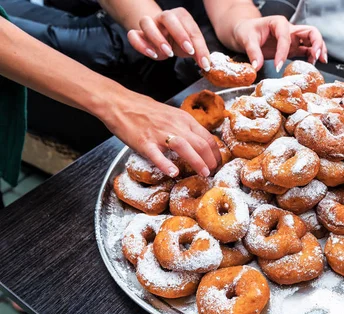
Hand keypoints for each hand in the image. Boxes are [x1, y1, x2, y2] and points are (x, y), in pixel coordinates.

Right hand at [101, 91, 220, 177]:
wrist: (120, 103)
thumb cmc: (146, 111)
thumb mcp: (172, 115)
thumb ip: (186, 128)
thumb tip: (200, 143)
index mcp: (184, 119)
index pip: (207, 137)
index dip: (216, 153)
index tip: (218, 163)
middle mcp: (175, 125)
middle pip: (201, 143)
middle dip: (211, 160)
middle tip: (214, 172)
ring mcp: (159, 133)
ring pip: (185, 147)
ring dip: (197, 162)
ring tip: (204, 173)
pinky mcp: (144, 141)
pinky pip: (157, 154)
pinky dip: (166, 164)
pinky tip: (173, 173)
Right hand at [127, 8, 211, 70]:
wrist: (163, 40)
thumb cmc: (179, 42)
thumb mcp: (191, 47)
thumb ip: (199, 53)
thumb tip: (207, 64)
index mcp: (180, 16)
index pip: (190, 26)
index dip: (197, 43)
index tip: (202, 59)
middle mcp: (163, 17)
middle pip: (167, 16)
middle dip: (179, 34)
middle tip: (188, 50)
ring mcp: (149, 24)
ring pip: (146, 22)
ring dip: (157, 38)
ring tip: (168, 53)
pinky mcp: (138, 34)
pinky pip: (133, 34)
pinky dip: (141, 44)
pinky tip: (152, 54)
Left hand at [233, 16, 326, 71]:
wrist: (244, 32)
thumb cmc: (246, 31)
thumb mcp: (246, 40)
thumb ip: (253, 53)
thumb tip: (257, 67)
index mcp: (278, 23)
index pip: (285, 37)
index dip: (283, 52)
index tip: (278, 65)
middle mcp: (289, 29)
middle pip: (310, 32)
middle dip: (316, 43)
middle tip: (316, 56)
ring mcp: (293, 39)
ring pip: (312, 40)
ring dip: (318, 50)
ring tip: (320, 61)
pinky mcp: (292, 48)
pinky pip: (306, 51)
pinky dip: (312, 57)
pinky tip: (313, 64)